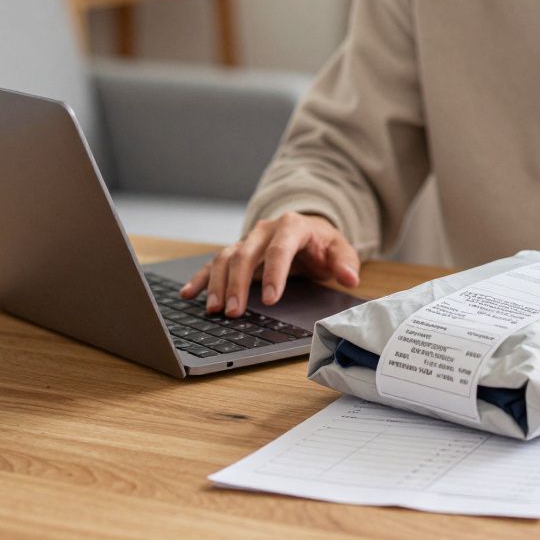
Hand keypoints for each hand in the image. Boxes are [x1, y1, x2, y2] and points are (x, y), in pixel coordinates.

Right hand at [179, 212, 359, 316]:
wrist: (310, 232)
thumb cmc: (324, 245)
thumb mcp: (340, 251)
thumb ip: (346, 263)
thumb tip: (350, 277)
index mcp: (292, 227)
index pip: (280, 249)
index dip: (274, 274)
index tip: (270, 300)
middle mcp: (265, 230)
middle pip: (245, 254)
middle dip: (237, 284)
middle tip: (234, 312)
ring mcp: (248, 240)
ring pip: (226, 257)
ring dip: (217, 283)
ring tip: (214, 309)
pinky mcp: (237, 252)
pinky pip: (214, 263)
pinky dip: (201, 278)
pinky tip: (189, 294)